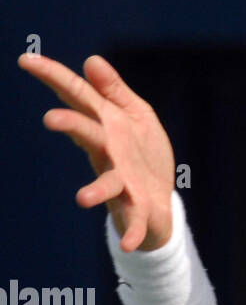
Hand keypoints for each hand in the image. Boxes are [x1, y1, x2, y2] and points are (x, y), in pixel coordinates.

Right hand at [18, 52, 175, 251]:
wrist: (161, 203)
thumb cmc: (144, 157)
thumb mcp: (135, 116)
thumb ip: (115, 91)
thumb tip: (90, 60)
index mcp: (107, 125)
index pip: (77, 97)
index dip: (53, 77)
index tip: (26, 60)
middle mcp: (109, 152)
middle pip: (88, 135)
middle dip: (71, 126)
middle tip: (50, 119)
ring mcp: (122, 181)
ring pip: (107, 182)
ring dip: (96, 190)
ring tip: (82, 199)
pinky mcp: (138, 207)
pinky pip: (134, 220)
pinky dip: (131, 232)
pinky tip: (128, 244)